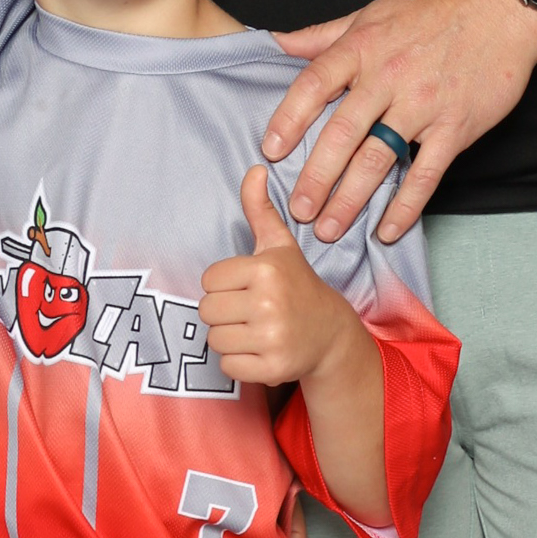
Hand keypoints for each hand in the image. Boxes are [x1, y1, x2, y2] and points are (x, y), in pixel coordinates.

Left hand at [199, 166, 368, 389]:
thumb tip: (255, 169)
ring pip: (215, 340)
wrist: (330, 334)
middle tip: (248, 311)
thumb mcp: (278, 245)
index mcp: (265, 270)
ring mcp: (272, 338)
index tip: (246, 287)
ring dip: (229, 338)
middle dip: (223, 312)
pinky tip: (259, 350)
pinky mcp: (272, 369)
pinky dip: (238, 362)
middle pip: (206, 310)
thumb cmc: (296, 284)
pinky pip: (227, 366)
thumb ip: (259, 209)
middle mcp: (269, 303)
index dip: (222, 285)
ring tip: (254, 330)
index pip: (208, 280)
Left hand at [265, 0, 536, 243]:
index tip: (270, 151)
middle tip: (298, 210)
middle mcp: (388, 77)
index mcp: (362, 48)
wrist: (500, 7)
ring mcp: (422, 105)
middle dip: (316, 176)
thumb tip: (277, 44)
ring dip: (350, 199)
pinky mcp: (455, 126)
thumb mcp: (371, 13)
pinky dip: (406, 206)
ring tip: (329, 229)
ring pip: (378, 160)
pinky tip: (388, 229)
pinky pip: (426, 174)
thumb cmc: (432, 9)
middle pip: (342, 133)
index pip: (314, 85)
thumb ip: (323, 35)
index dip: (288, 119)